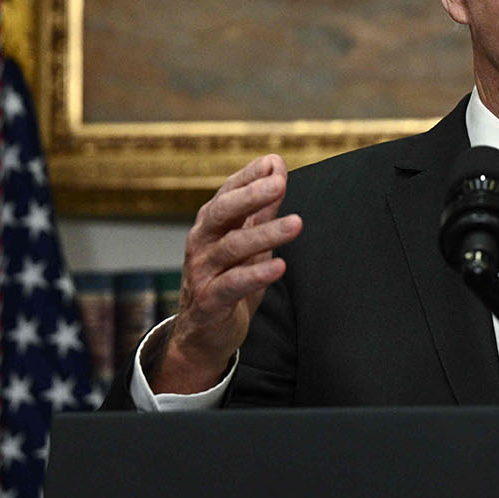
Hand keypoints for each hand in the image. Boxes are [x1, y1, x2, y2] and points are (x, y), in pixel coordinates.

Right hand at [149, 155, 302, 394]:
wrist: (203, 334)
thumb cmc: (227, 280)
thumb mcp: (247, 243)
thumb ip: (261, 211)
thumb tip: (277, 172)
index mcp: (211, 224)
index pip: (228, 192)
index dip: (250, 176)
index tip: (274, 162)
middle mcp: (202, 243)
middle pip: (223, 212)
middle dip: (251, 195)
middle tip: (279, 183)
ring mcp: (203, 271)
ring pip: (232, 246)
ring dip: (266, 233)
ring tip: (296, 224)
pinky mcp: (209, 300)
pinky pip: (233, 284)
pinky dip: (257, 273)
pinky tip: (279, 266)